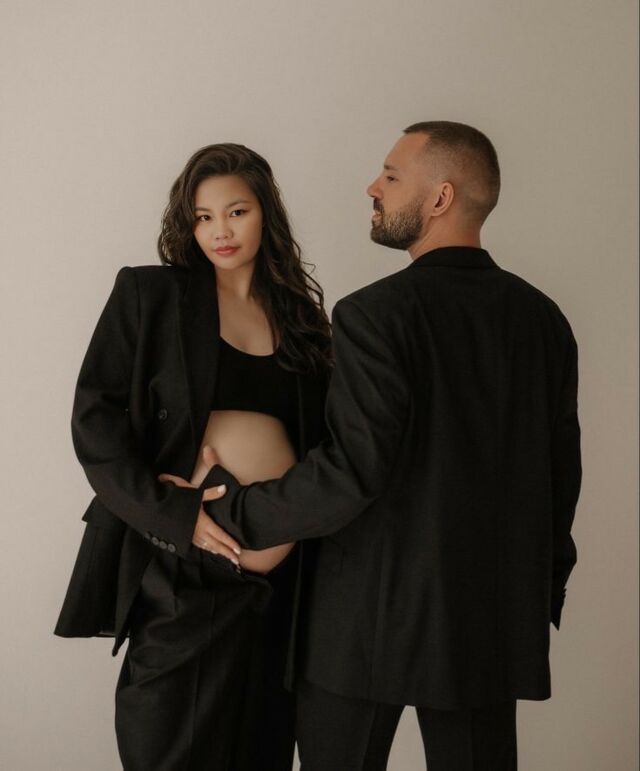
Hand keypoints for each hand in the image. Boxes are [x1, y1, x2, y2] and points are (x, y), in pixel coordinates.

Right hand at [158, 447, 239, 563]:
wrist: (152, 508)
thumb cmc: (175, 499)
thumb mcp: (193, 494)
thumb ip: (210, 493)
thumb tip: (224, 488)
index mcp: (202, 522)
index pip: (219, 535)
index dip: (229, 543)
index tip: (239, 551)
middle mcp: (196, 532)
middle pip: (215, 544)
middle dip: (226, 552)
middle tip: (236, 561)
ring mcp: (189, 535)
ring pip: (206, 546)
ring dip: (217, 551)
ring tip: (226, 556)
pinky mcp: (182, 536)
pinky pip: (197, 545)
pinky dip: (206, 548)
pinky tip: (209, 548)